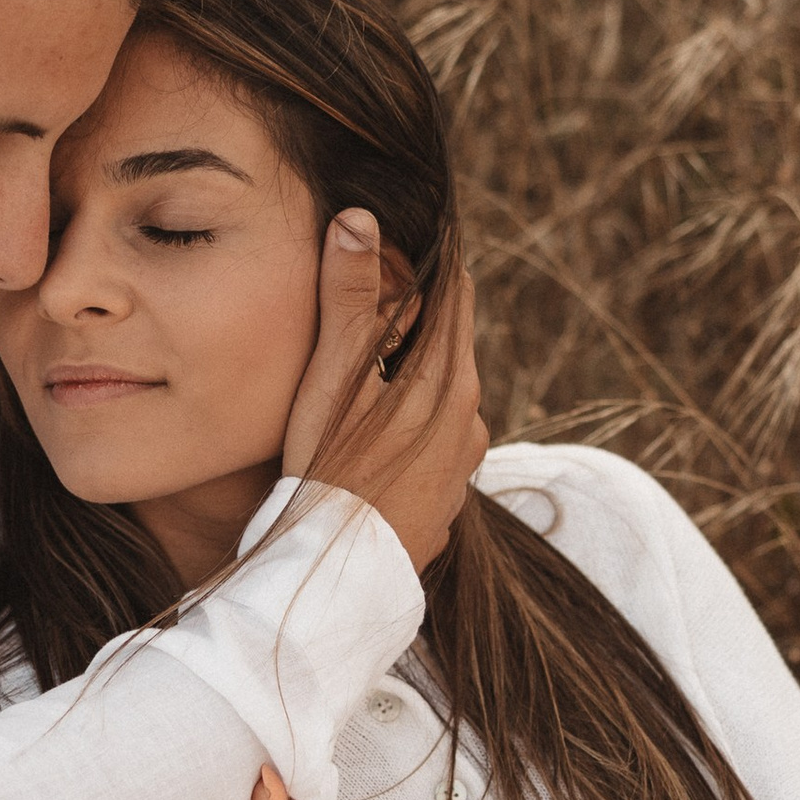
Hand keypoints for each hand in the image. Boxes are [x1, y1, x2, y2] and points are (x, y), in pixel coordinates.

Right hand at [283, 228, 486, 579]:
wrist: (336, 579)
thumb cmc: (327, 473)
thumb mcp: (332, 379)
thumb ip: (347, 298)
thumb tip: (360, 219)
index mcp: (450, 379)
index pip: (454, 293)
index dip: (428, 263)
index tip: (403, 241)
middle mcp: (471, 419)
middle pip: (447, 347)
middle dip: (411, 325)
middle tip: (367, 308)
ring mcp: (462, 466)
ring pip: (440, 399)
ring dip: (409, 382)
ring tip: (360, 383)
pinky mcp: (446, 501)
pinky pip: (432, 447)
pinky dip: (407, 432)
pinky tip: (367, 444)